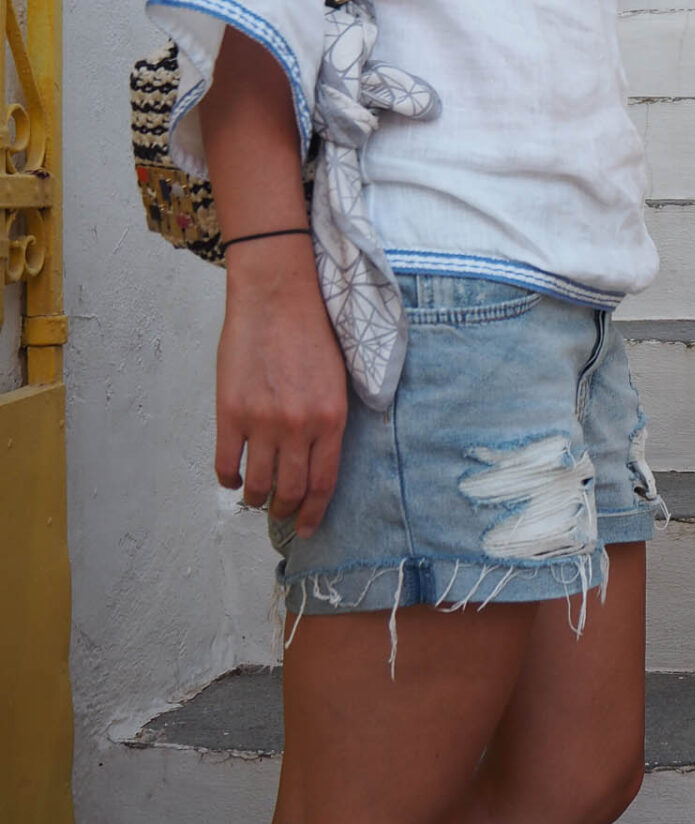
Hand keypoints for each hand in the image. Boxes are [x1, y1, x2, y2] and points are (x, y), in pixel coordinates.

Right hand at [214, 236, 348, 538]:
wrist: (277, 296)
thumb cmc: (311, 332)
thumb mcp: (338, 380)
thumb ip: (329, 421)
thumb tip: (320, 459)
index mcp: (331, 420)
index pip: (323, 484)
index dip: (314, 513)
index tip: (308, 528)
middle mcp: (299, 427)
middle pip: (290, 491)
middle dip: (285, 511)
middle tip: (281, 514)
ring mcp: (263, 422)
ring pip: (257, 485)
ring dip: (256, 499)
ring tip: (256, 497)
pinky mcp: (231, 412)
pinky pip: (226, 463)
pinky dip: (228, 479)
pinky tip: (232, 478)